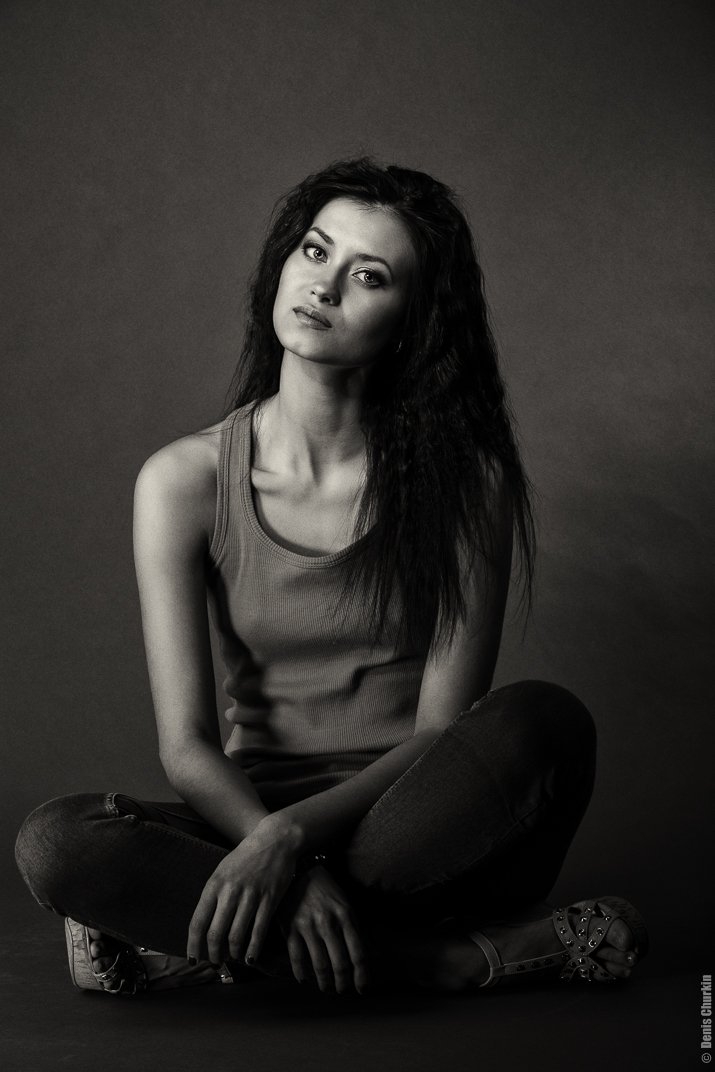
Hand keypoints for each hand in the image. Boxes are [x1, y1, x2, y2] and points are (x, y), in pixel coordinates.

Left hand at [187, 814, 300, 965]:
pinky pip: (258, 931)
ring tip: (234, 958)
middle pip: (215, 934)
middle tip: (216, 962)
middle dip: (214, 954)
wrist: (275, 839)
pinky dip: (253, 949)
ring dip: (233, 954)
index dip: (193, 945)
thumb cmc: (246, 856)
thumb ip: (213, 894)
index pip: (197, 922)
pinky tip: (250, 958)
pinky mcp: (269, 899)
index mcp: (214, 885)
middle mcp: (230, 892)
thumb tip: (204, 924)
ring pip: (236, 936)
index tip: (193, 959)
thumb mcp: (222, 870)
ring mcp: (250, 896)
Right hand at [278, 865, 368, 994]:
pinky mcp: (290, 928)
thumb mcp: (346, 903)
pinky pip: (297, 958)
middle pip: (340, 964)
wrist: (298, 869)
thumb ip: (357, 927)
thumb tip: (371, 952)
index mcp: (346, 915)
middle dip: (343, 983)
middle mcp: (328, 923)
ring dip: (325, 983)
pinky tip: (305, 980)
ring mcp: (308, 926)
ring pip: (320, 965)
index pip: (358, 953)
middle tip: (343, 990)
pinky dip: (301, 973)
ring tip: (327, 989)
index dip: (362, 975)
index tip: (362, 989)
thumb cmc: (326, 889)